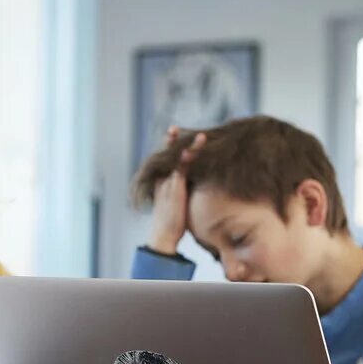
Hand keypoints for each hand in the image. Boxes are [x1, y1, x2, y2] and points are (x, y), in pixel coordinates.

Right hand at [148, 126, 205, 254]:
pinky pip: (180, 169)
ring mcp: (168, 183)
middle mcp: (163, 180)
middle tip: (174, 128)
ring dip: (187, 145)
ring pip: (176, 159)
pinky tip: (191, 150)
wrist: (163, 235)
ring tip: (201, 135)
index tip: (175, 138)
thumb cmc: (171, 224)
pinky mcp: (174, 188)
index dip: (170, 149)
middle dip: (170, 141)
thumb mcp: (175, 205)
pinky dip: (185, 159)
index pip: (165, 162)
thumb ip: (179, 195)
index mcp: (161, 183)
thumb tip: (188, 192)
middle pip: (167, 156)